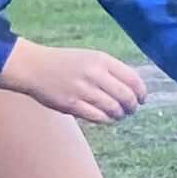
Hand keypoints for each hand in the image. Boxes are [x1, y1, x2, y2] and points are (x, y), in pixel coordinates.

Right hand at [0, 38, 148, 125]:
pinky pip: (98, 117)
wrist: (34, 67)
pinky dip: (106, 120)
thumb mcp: (90, 57)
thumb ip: (111, 70)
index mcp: (101, 60)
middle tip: (131, 110)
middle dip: (132, 106)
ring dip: (120, 115)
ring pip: (114, 109)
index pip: (133, 79)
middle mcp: (94, 74)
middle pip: (126, 96)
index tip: (142, 99)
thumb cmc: (65, 63)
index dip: (142, 92)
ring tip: (119, 115)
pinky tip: (106, 118)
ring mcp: (83, 90)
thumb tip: (134, 88)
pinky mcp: (72, 104)